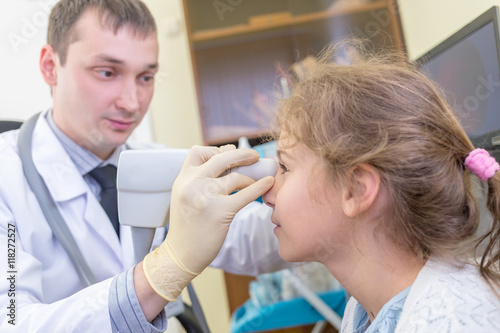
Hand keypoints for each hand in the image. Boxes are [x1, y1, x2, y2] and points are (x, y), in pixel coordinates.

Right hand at [143, 145, 273, 300]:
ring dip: (250, 178)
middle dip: (242, 154)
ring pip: (236, 176)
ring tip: (255, 182)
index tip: (228, 155)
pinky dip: (260, 186)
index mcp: (183, 178)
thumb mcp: (185, 195)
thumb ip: (200, 178)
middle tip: (254, 156)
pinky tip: (268, 183)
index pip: (199, 151)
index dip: (216, 150)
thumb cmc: (188, 225)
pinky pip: (246, 194)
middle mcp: (192, 184)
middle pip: (222, 157)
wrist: (181, 254)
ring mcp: (206, 197)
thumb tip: (226, 157)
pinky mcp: (221, 211)